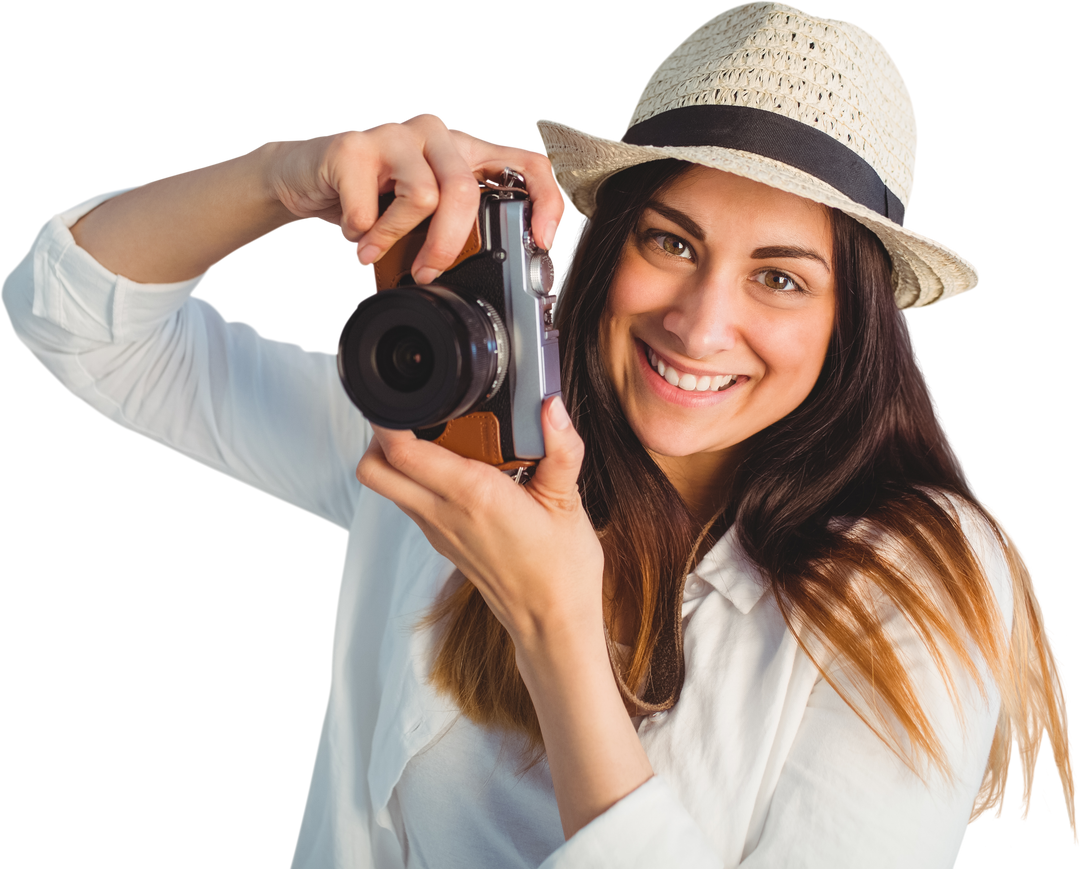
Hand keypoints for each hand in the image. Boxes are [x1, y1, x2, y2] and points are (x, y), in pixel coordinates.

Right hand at [268, 113, 567, 284]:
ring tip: (373, 248)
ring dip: (394, 239)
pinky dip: (360, 234)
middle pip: (466, 191)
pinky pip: (370, 208)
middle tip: (427, 272)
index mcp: (464, 150)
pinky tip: (351, 230)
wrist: (303, 176)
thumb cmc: (371, 195)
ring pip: (422, 197)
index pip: (527, 163)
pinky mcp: (354, 146)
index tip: (541, 241)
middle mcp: (436, 134)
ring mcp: (395, 134)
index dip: (545, 201)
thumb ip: (457, 228)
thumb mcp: (425, 213)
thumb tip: (490, 275)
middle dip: (448, 246)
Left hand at [355, 396, 604, 650]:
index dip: (391, 417)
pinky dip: (418, 479)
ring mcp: (438, 530)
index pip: (403, 451)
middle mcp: (445, 512)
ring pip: (389, 486)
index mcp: (472, 495)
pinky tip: (456, 467)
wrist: (552, 622)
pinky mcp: (442, 541)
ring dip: (397, 457)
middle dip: (380, 434)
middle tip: (414, 411)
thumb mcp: (569, 502)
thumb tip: (553, 408)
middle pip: (374, 469)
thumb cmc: (560, 569)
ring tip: (439, 433)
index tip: (406, 394)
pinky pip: (412, 502)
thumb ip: (562, 449)